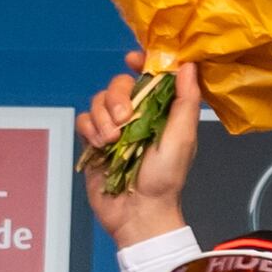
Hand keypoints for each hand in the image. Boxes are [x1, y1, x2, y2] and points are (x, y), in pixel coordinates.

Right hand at [78, 59, 204, 247]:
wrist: (138, 211)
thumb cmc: (165, 178)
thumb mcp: (182, 137)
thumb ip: (185, 101)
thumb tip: (188, 66)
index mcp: (160, 111)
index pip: (148, 76)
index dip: (140, 64)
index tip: (132, 60)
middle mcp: (136, 116)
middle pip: (117, 85)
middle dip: (116, 97)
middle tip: (123, 118)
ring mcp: (113, 128)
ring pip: (97, 101)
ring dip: (102, 118)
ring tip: (112, 140)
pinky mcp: (94, 141)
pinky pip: (83, 120)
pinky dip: (90, 129)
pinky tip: (100, 146)